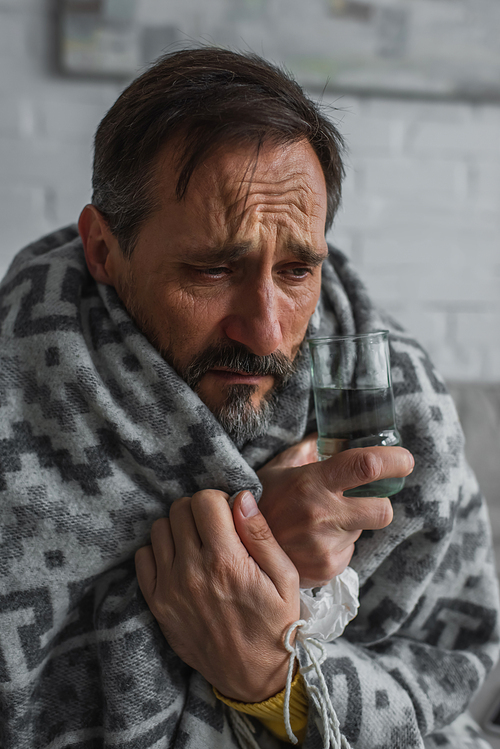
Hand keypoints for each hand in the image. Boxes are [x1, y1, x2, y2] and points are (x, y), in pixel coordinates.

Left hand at [135, 489, 299, 702]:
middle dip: (198, 511)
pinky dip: (159, 551)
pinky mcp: (157, 604)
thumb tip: (242, 497)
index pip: (204, 500)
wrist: (253, 675)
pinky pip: (143, 557)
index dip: (219, 500)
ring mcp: (170, 588)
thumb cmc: (275, 623)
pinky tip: (180, 560)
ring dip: (178, 528)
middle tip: (215, 528)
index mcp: (226, 560)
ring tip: (198, 544)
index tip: (228, 514)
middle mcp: (192, 570)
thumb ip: (260, 533)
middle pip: (179, 509)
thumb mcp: (284, 577)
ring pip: (159, 528)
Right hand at [257, 435, 414, 586]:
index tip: (404, 460)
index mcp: (313, 483)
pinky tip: (314, 540)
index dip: (395, 461)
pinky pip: (348, 551)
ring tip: (321, 522)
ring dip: (352, 524)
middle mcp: (323, 515)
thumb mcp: (278, 469)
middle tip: (369, 497)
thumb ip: (306, 450)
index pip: (366, 466)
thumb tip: (325, 435)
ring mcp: (326, 545)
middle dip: (381, 503)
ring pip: (363, 531)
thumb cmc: (260, 503)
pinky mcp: (327, 568)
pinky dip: (338, 544)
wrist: (239, 549)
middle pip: (383, 510)